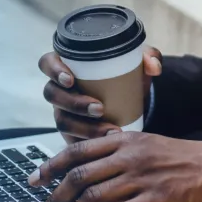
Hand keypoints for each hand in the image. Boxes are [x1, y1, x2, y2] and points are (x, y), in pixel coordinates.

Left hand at [27, 132, 201, 201]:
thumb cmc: (184, 160)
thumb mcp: (148, 144)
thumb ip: (119, 148)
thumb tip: (90, 155)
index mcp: (124, 141)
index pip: (77, 151)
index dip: (50, 166)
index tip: (34, 180)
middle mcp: (129, 157)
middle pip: (78, 176)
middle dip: (55, 197)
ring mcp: (141, 179)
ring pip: (93, 198)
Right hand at [38, 46, 161, 144]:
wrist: (129, 102)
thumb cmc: (125, 76)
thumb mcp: (136, 63)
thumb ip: (148, 57)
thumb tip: (153, 66)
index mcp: (67, 65)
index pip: (47, 63)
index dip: (53, 70)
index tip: (70, 79)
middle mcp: (60, 89)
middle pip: (52, 94)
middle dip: (74, 104)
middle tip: (99, 108)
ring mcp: (63, 112)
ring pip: (62, 121)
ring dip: (84, 127)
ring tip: (109, 130)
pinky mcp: (71, 134)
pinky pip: (71, 141)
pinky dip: (89, 143)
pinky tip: (106, 144)